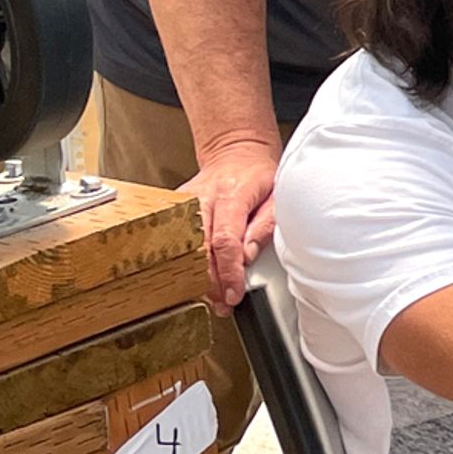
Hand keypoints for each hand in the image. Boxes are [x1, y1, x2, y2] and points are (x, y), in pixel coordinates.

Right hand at [185, 136, 281, 311]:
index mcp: (231, 195)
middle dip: (210, 281)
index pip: (225, 240)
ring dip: (198, 275)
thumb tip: (248, 257)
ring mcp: (185, 203)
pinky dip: (189, 261)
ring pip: (185, 248)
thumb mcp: (276, 197)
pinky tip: (199, 277)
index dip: (228, 271)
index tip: (234, 292)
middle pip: (200, 248)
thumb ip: (264, 227)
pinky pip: (179, 240)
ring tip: (213, 295)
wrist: (236, 150)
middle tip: (222, 303)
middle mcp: (203, 198)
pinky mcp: (176, 208)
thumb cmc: (258, 174)